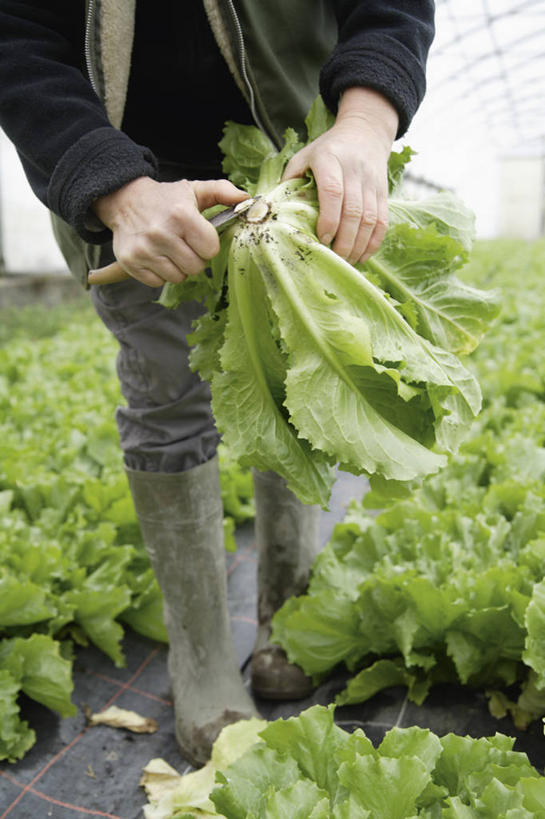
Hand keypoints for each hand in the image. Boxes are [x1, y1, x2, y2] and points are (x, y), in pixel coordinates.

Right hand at [93, 177, 249, 286]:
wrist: (124, 200)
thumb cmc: (166, 199)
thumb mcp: (194, 190)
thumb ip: (222, 192)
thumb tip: (247, 201)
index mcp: (181, 215)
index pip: (210, 250)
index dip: (208, 246)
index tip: (199, 237)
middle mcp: (161, 233)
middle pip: (195, 268)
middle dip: (194, 258)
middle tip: (184, 245)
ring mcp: (144, 250)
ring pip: (178, 278)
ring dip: (178, 267)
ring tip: (170, 250)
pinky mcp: (130, 263)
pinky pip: (158, 282)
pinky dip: (160, 274)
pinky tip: (157, 256)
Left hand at [282, 87, 398, 264]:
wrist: (364, 133)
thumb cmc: (327, 150)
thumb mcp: (304, 156)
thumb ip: (289, 180)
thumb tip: (272, 210)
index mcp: (329, 159)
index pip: (332, 191)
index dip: (329, 218)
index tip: (322, 238)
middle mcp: (353, 170)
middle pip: (353, 210)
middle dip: (344, 240)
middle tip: (333, 259)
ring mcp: (371, 182)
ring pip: (370, 219)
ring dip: (358, 245)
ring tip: (346, 262)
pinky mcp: (383, 192)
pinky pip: (382, 220)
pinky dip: (373, 242)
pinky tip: (362, 256)